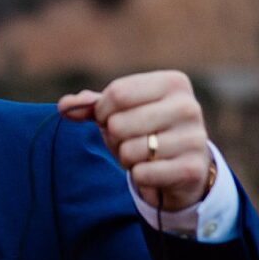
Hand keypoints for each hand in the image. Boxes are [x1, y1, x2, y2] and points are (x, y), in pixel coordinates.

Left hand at [58, 70, 213, 209]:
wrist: (183, 167)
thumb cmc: (146, 131)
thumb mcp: (120, 112)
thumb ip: (91, 105)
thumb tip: (64, 106)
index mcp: (173, 83)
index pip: (117, 94)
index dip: (103, 112)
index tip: (112, 119)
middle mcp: (188, 107)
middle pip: (119, 123)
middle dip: (114, 137)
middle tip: (131, 140)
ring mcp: (194, 138)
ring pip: (129, 151)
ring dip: (126, 158)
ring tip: (144, 155)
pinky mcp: (192, 169)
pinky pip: (142, 174)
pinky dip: (140, 176)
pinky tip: (155, 171)